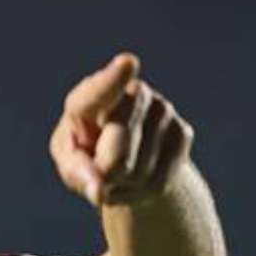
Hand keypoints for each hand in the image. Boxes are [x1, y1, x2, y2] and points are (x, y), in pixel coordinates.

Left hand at [50, 53, 193, 206]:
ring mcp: (162, 109)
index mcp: (93, 96)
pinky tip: (139, 175)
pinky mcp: (183, 132)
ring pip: (137, 173)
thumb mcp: (72, 164)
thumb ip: (78, 174)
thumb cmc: (88, 157)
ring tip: (121, 169)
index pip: (97, 93)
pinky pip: (158, 181)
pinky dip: (141, 190)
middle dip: (106, 175)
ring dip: (123, 184)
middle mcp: (131, 93)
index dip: (111, 82)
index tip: (127, 64)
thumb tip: (98, 191)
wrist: (129, 165)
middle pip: (115, 158)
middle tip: (102, 165)